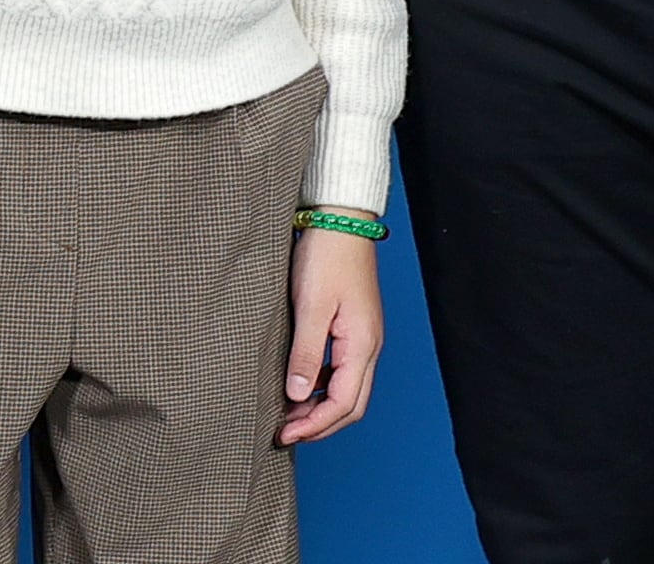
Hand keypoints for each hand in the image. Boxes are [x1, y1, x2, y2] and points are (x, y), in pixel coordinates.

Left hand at [278, 227, 382, 445]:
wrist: (341, 219)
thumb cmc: (327, 256)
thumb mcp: (310, 305)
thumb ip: (305, 353)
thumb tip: (298, 397)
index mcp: (362, 345)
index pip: (343, 404)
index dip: (314, 426)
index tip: (284, 434)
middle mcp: (369, 345)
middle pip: (351, 405)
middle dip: (320, 425)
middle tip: (285, 433)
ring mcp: (364, 337)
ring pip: (348, 389)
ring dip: (320, 407)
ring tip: (288, 415)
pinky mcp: (354, 327)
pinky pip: (342, 370)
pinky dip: (322, 386)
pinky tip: (300, 384)